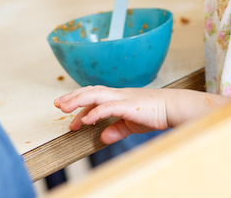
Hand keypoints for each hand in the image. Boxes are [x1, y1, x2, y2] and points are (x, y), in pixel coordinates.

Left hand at [55, 86, 172, 143]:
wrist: (172, 107)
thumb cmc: (154, 113)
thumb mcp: (131, 124)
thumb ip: (116, 129)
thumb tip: (103, 137)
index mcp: (117, 97)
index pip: (93, 97)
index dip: (78, 103)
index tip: (66, 114)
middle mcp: (117, 94)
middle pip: (90, 91)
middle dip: (72, 98)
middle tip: (57, 105)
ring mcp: (122, 98)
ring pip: (95, 95)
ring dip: (78, 101)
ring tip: (65, 109)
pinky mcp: (129, 105)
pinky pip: (109, 107)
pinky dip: (96, 112)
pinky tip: (87, 119)